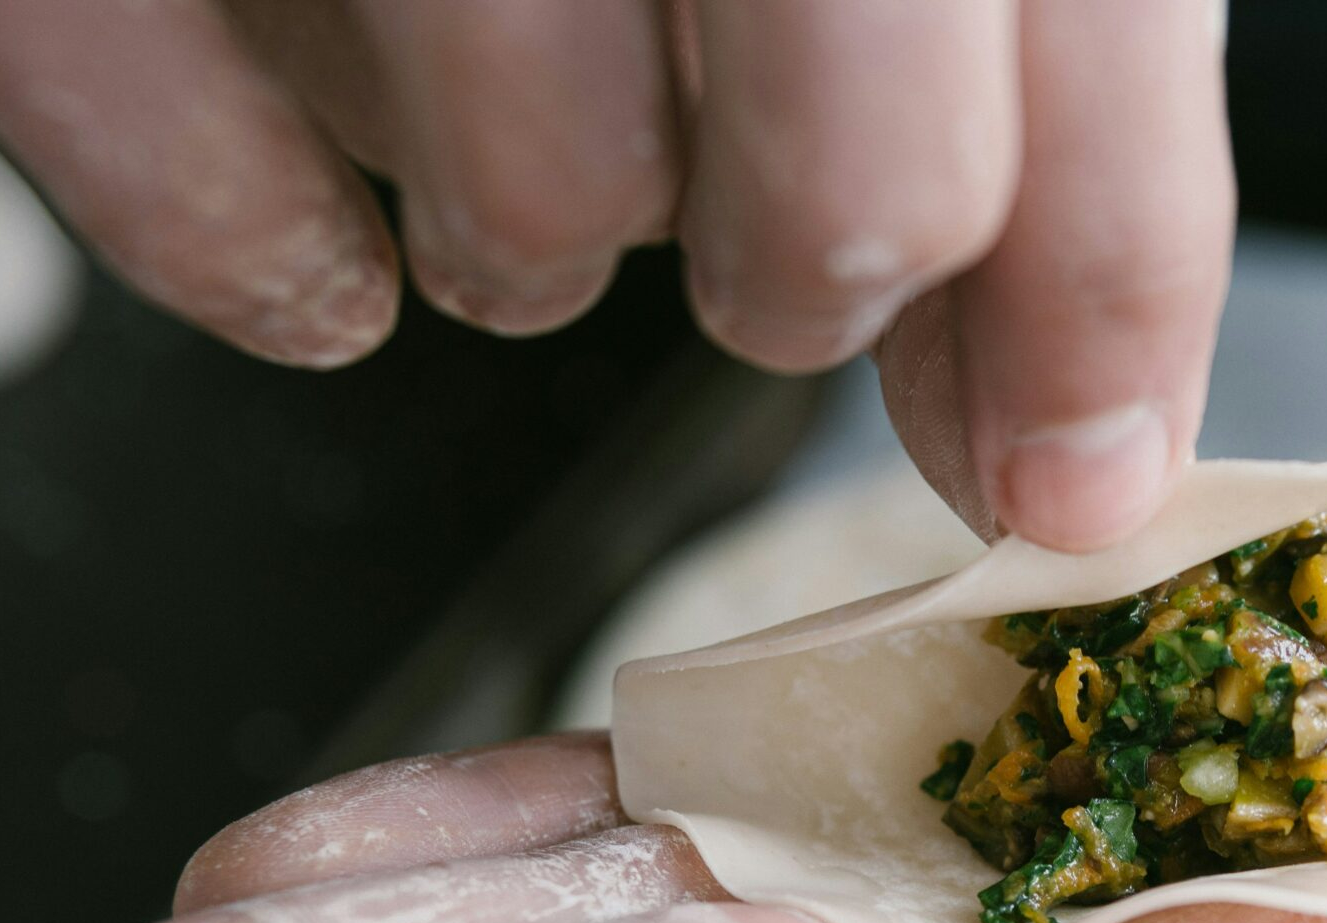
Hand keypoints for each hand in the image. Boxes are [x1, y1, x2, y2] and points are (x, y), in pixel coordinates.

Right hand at [0, 0, 1233, 548]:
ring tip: (511, 114)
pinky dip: (279, 248)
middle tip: (765, 239)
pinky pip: (225, 202)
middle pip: (851, 194)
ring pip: (546, 211)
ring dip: (539, 229)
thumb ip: (1039, 83)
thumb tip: (1074, 451)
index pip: (1088, 32)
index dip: (1101, 304)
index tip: (1069, 473)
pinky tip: (327, 226)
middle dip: (813, 276)